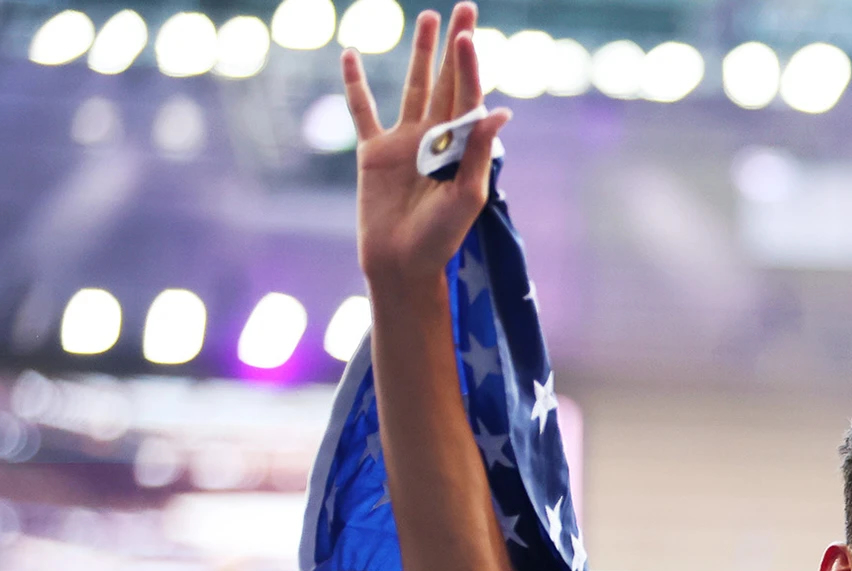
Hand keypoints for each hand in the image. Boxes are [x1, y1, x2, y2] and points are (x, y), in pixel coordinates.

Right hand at [343, 3, 510, 279]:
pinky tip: (352, 54)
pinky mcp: (373, 152)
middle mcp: (434, 138)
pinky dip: (355, 83)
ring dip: (419, 53)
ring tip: (428, 18)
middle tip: (464, 7)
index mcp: (461, 147)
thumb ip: (480, 154)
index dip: (468, 66)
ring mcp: (403, 141)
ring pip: (412, 86)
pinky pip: (362, 110)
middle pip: (446, 81)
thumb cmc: (440, 238)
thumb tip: (500, 112)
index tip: (468, 36)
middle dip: (454, 46)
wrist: (401, 264)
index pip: (466, 97)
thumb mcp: (467, 198)